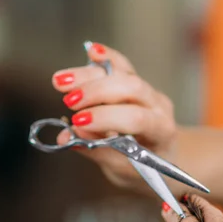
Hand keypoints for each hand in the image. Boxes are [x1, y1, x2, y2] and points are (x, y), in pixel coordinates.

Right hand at [52, 42, 176, 192]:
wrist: (160, 159)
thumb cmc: (142, 169)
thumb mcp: (122, 170)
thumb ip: (97, 151)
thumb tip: (67, 136)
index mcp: (162, 131)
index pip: (136, 118)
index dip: (105, 117)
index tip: (78, 122)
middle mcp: (159, 106)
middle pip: (130, 88)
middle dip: (96, 92)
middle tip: (69, 102)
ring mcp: (149, 92)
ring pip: (122, 74)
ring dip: (89, 76)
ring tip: (60, 82)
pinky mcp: (136, 83)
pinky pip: (122, 66)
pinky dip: (106, 58)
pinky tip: (91, 51)